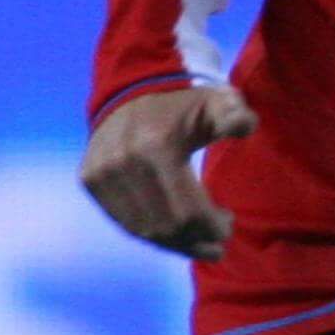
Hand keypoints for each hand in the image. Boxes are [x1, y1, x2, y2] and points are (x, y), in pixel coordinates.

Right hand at [79, 82, 257, 259]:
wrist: (130, 91)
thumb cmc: (182, 104)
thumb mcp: (215, 102)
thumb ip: (234, 115)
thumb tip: (244, 125)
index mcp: (156, 147)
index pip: (189, 210)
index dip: (213, 227)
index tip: (229, 224)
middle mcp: (123, 163)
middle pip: (167, 226)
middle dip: (197, 240)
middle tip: (218, 240)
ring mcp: (102, 174)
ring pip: (143, 230)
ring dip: (176, 244)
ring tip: (200, 243)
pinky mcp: (89, 180)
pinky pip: (124, 221)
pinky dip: (152, 234)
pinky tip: (174, 234)